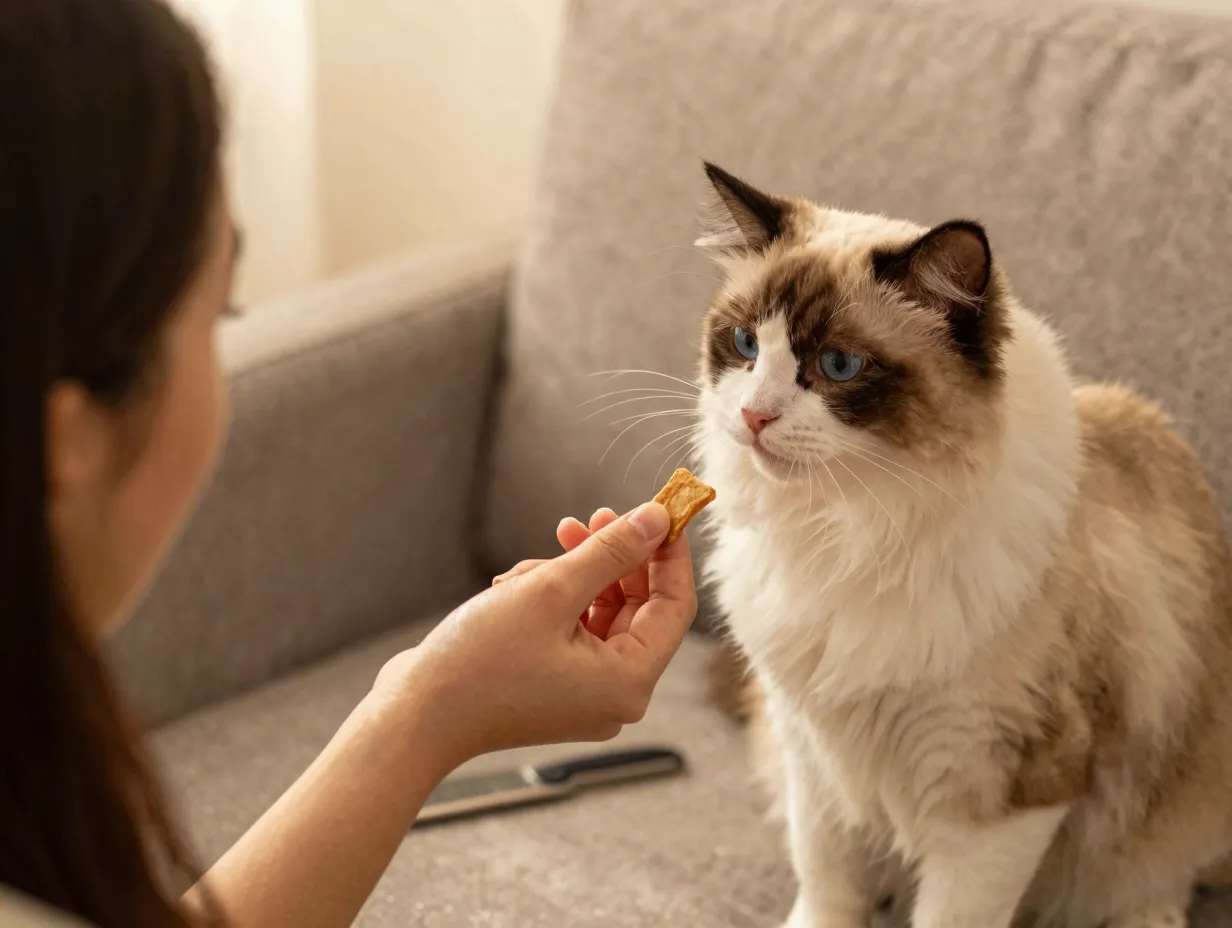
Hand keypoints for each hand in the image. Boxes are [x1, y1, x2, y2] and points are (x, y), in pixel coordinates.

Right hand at [375, 502, 697, 770]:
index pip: (675, 605)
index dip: (669, 554)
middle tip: (589, 518)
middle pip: (638, 609)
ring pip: (600, 614)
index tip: (659, 510)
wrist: (413, 715)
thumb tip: (658, 520)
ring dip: (572, 578)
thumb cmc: (480, 660)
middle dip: (612, 560)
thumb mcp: (552, 590)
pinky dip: (552, 603)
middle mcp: (615, 694)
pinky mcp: (554, 688)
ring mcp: (584, 694)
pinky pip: (573, 632)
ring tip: (532, 564)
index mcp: (629, 680)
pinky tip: (514, 588)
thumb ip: (611, 552)